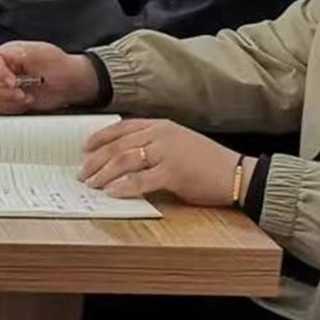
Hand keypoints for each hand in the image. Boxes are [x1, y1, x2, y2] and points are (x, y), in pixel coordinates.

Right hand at [0, 42, 101, 113]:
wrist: (70, 83)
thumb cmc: (59, 65)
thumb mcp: (42, 54)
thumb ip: (22, 54)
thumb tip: (5, 56)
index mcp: (8, 53)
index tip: (12, 82)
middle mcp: (3, 69)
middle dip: (3, 92)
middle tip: (21, 95)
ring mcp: (4, 86)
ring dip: (9, 102)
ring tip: (28, 98)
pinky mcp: (9, 99)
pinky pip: (1, 108)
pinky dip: (14, 108)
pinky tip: (28, 102)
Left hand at [80, 118, 240, 207]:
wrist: (236, 173)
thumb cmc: (206, 161)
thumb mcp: (178, 143)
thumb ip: (153, 144)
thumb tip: (122, 157)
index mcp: (161, 125)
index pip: (122, 128)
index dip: (100, 138)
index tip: (84, 149)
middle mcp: (162, 135)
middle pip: (118, 145)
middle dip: (96, 160)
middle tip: (83, 173)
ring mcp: (168, 153)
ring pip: (125, 161)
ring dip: (104, 174)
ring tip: (92, 184)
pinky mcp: (174, 173)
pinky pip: (141, 180)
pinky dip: (123, 187)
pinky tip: (112, 193)